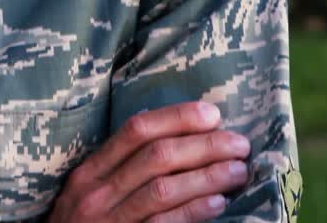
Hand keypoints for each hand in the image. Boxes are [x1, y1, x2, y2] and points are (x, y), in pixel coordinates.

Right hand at [49, 101, 250, 222]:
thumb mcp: (87, 192)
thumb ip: (118, 169)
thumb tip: (173, 141)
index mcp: (90, 170)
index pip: (136, 131)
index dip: (177, 118)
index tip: (212, 114)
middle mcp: (97, 191)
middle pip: (156, 156)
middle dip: (204, 146)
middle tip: (238, 144)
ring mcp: (111, 220)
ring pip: (164, 189)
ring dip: (207, 176)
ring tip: (239, 171)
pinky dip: (193, 211)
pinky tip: (218, 203)